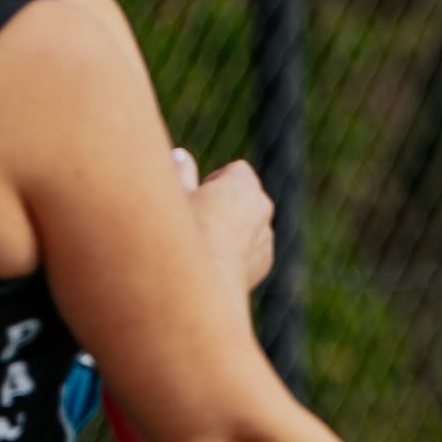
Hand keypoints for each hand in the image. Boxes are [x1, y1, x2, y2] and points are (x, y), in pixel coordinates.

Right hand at [189, 159, 275, 292]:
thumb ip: (179, 170)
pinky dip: (235, 255)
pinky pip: (250, 251)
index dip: (212, 183)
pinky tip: (214, 264)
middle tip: (197, 221)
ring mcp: (267, 236)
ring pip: (248, 226)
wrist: (200, 285)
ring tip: (203, 246)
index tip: (195, 197)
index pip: (233, 171)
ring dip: (231, 231)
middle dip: (223, 205)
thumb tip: (179, 155)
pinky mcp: (264, 263)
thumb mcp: (174, 196)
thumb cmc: (184, 233)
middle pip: (242, 198)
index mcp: (244, 183)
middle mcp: (263, 206)